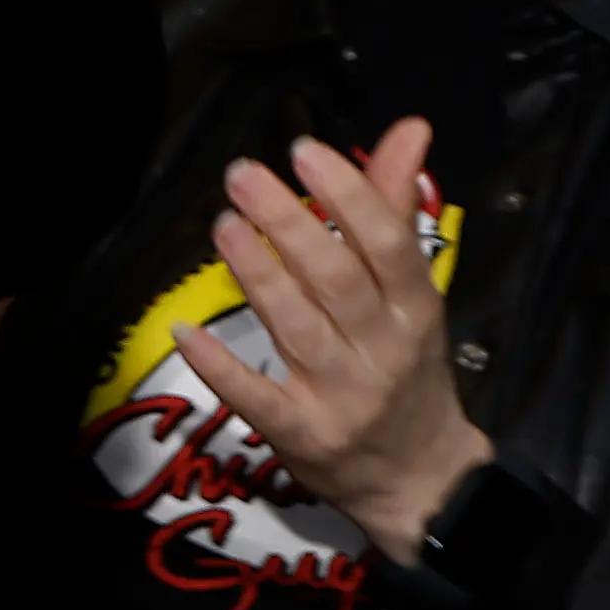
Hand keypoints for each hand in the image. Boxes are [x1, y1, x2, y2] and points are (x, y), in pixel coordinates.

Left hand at [177, 118, 494, 564]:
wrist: (422, 479)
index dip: (348, 195)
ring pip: (297, 328)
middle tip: (242, 174)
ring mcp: (343, 395)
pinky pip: (257, 398)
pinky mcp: (303, 434)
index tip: (303, 150)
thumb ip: (396, 212)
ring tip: (223, 224)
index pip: (386, 245)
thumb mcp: (415, 296)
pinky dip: (221, 366)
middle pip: (336, 279)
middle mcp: (382, 348)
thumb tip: (409, 130)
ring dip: (257, 274)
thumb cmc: (409, 370)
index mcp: (414, 309)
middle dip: (290, 223)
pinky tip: (187, 331)